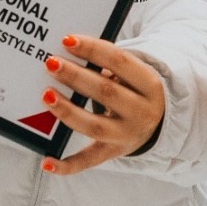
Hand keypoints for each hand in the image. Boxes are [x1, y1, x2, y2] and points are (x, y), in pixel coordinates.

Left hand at [39, 35, 166, 174]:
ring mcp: (126, 135)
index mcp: (150, 85)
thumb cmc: (136, 90)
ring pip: (94, 125)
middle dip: (76, 77)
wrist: (160, 123)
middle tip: (51, 63)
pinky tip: (46, 162)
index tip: (67, 40)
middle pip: (106, 92)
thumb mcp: (134, 74)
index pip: (121, 62)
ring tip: (46, 94)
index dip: (93, 49)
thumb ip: (109, 64)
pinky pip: (88, 161)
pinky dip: (66, 165)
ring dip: (67, 110)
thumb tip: (69, 54)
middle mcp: (142, 112)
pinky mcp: (111, 152)